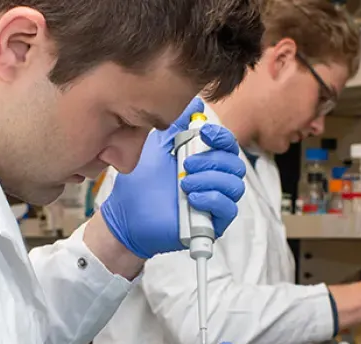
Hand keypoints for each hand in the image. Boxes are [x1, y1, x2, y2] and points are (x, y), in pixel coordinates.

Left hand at [99, 97, 246, 258]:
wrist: (126, 214)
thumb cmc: (140, 183)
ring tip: (185, 182)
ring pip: (234, 186)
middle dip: (213, 160)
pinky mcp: (211, 223)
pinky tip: (193, 197)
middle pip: (235, 164)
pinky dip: (213, 199)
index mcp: (204, 160)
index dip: (221, 137)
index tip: (205, 133)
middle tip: (186, 163)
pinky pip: (228, 210)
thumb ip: (176, 125)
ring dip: (212, 179)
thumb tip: (196, 102)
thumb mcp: (156, 147)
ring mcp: (214, 201)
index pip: (227, 145)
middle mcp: (213, 180)